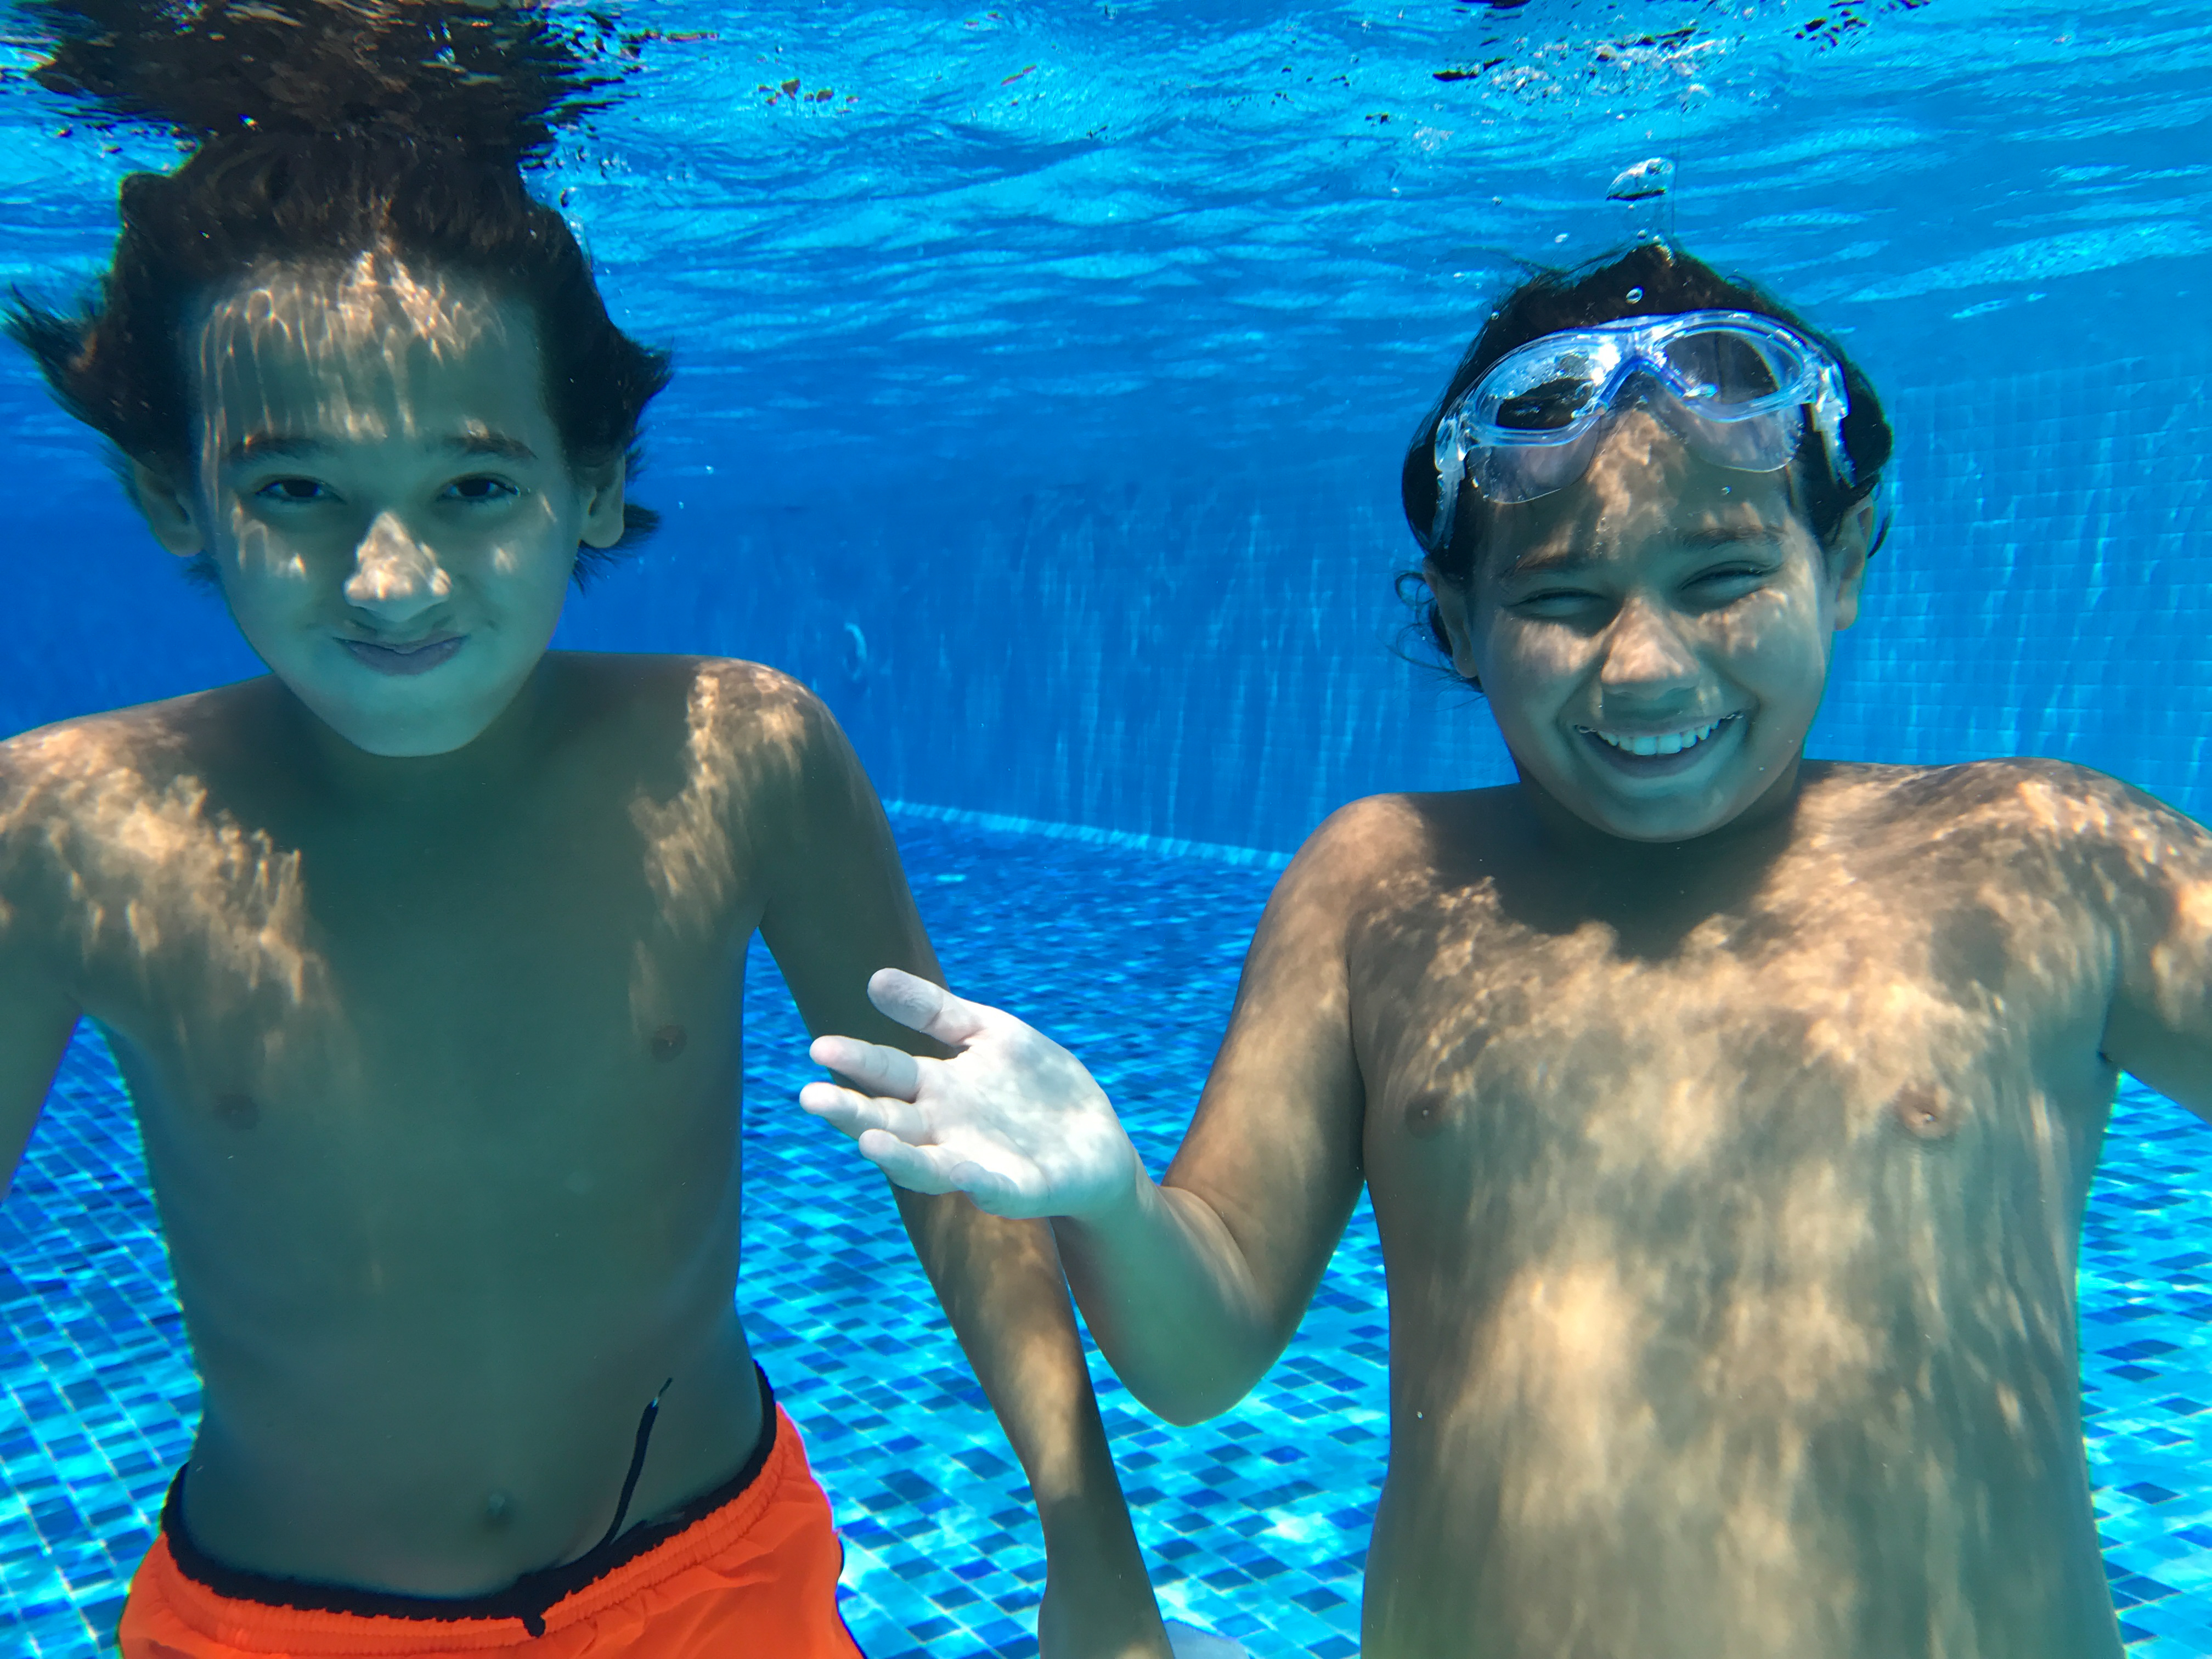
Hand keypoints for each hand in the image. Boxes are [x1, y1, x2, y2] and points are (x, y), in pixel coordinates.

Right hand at [801, 968, 1142, 1220]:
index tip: (818, 1046)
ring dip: (897, 1155)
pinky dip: (973, 1182)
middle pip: (889, 1120)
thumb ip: (935, 1012)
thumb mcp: (989, 1033)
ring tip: (867, 1140)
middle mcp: (944, 1129)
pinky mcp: (1017, 1189)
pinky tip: (960, 1171)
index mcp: (936, 1088)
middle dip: (851, 1112)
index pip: (885, 1072)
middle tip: (811, 1097)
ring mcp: (976, 1161)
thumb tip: (874, 979)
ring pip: (925, 1163)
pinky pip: (991, 1188)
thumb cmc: (1034, 1086)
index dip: (855, 1060)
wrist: (1095, 1139)